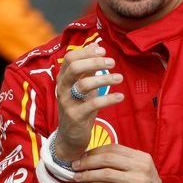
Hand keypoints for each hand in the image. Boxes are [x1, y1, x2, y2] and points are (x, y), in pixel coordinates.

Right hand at [53, 44, 123, 161]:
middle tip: (112, 62)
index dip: (87, 52)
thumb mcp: (82, 86)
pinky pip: (93, 104)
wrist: (70, 137)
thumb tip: (96, 46)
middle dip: (95, 62)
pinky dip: (109, 99)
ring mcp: (67, 102)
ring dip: (104, 79)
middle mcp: (62, 88)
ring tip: (119, 78)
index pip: (70, 58)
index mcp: (63, 79)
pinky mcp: (76, 116)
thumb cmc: (79, 107)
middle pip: (75, 68)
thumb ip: (87, 68)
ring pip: (84, 84)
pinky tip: (120, 96)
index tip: (103, 51)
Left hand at [72, 144, 171, 182]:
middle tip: (75, 165)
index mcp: (142, 158)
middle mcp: (141, 168)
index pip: (114, 148)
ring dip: (87, 174)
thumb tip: (96, 158)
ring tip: (77, 176)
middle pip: (107, 159)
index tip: (83, 155)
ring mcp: (137, 182)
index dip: (95, 151)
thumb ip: (124, 163)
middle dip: (87, 161)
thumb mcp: (142, 172)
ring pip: (105, 173)